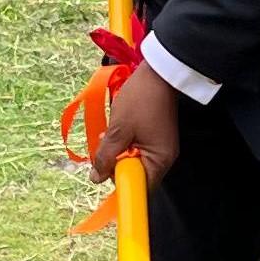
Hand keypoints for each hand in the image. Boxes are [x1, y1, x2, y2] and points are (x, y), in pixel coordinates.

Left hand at [90, 59, 181, 180]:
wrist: (159, 72)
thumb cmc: (140, 100)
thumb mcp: (118, 129)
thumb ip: (106, 156)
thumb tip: (96, 178)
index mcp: (159, 160)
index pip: (140, 188)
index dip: (120, 184)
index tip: (104, 172)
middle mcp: (164, 159)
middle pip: (136, 176)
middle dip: (116, 165)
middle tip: (104, 147)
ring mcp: (161, 147)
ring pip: (134, 162)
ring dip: (119, 153)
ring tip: (110, 135)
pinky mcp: (157, 138)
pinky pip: (138, 150)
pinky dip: (126, 144)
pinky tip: (118, 131)